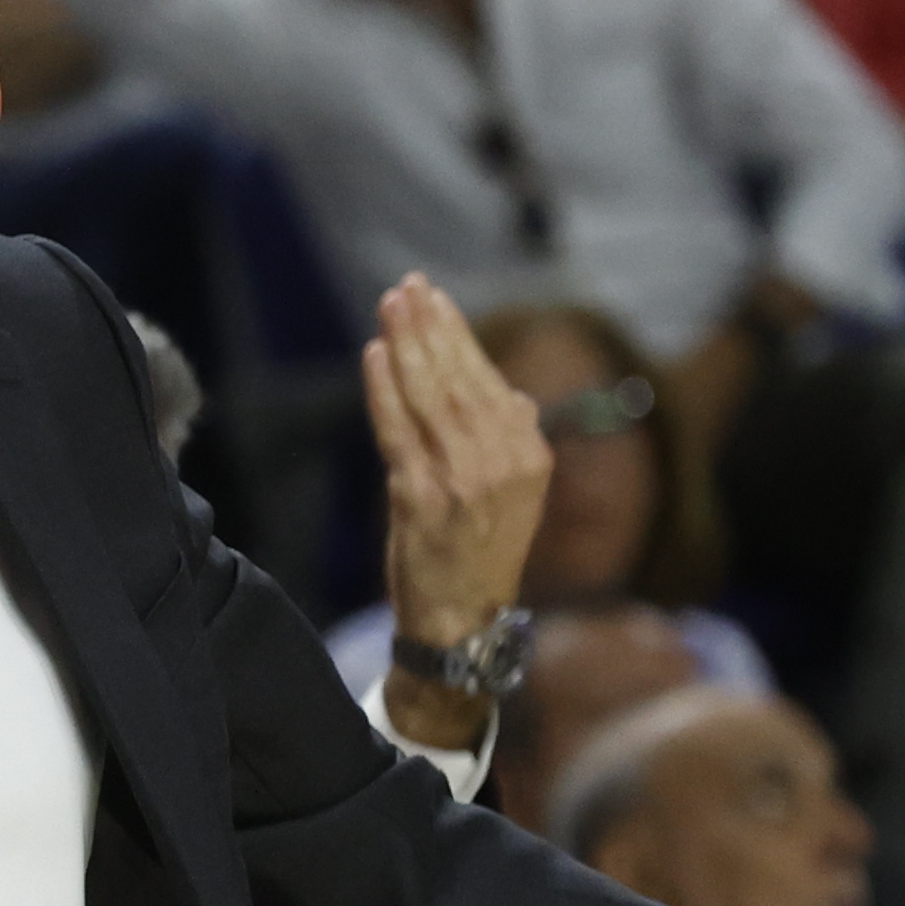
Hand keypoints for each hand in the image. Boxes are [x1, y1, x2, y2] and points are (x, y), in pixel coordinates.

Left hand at [365, 275, 550, 649]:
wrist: (462, 619)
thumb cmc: (481, 549)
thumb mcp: (515, 493)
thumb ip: (511, 439)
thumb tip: (512, 394)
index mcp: (529, 454)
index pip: (488, 380)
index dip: (458, 335)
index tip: (434, 298)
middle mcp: (502, 462)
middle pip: (458, 379)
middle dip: (430, 327)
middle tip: (408, 287)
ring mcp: (461, 479)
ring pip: (428, 396)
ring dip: (406, 345)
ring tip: (390, 306)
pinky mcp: (420, 497)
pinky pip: (398, 430)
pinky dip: (384, 389)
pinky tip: (374, 355)